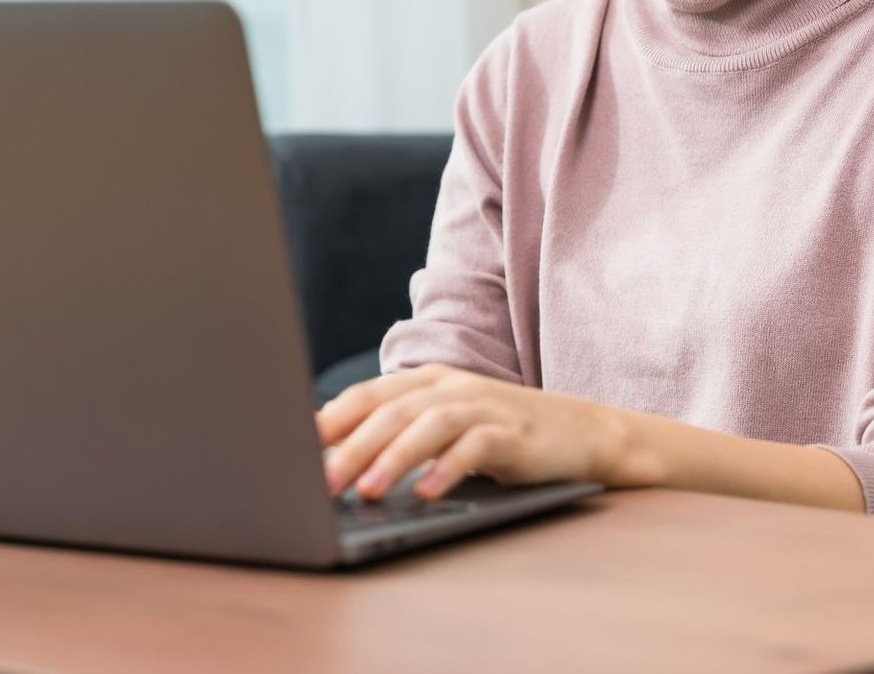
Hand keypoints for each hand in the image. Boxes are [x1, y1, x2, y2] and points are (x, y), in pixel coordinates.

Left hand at [315, 363, 622, 501]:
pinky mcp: (513, 432)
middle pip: (392, 410)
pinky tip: (427, 492)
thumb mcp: (445, 426)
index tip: (291, 451)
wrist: (581, 431)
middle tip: (320, 484)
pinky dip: (448, 468)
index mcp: (428, 381)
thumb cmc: (502, 433)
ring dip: (393, 458)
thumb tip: (332, 459)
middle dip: (351, 446)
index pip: (368, 395)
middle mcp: (452, 386)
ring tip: (366, 492)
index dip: (329, 421)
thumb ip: (398, 432)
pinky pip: (475, 447)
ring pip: (428, 424)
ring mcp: (484, 406)